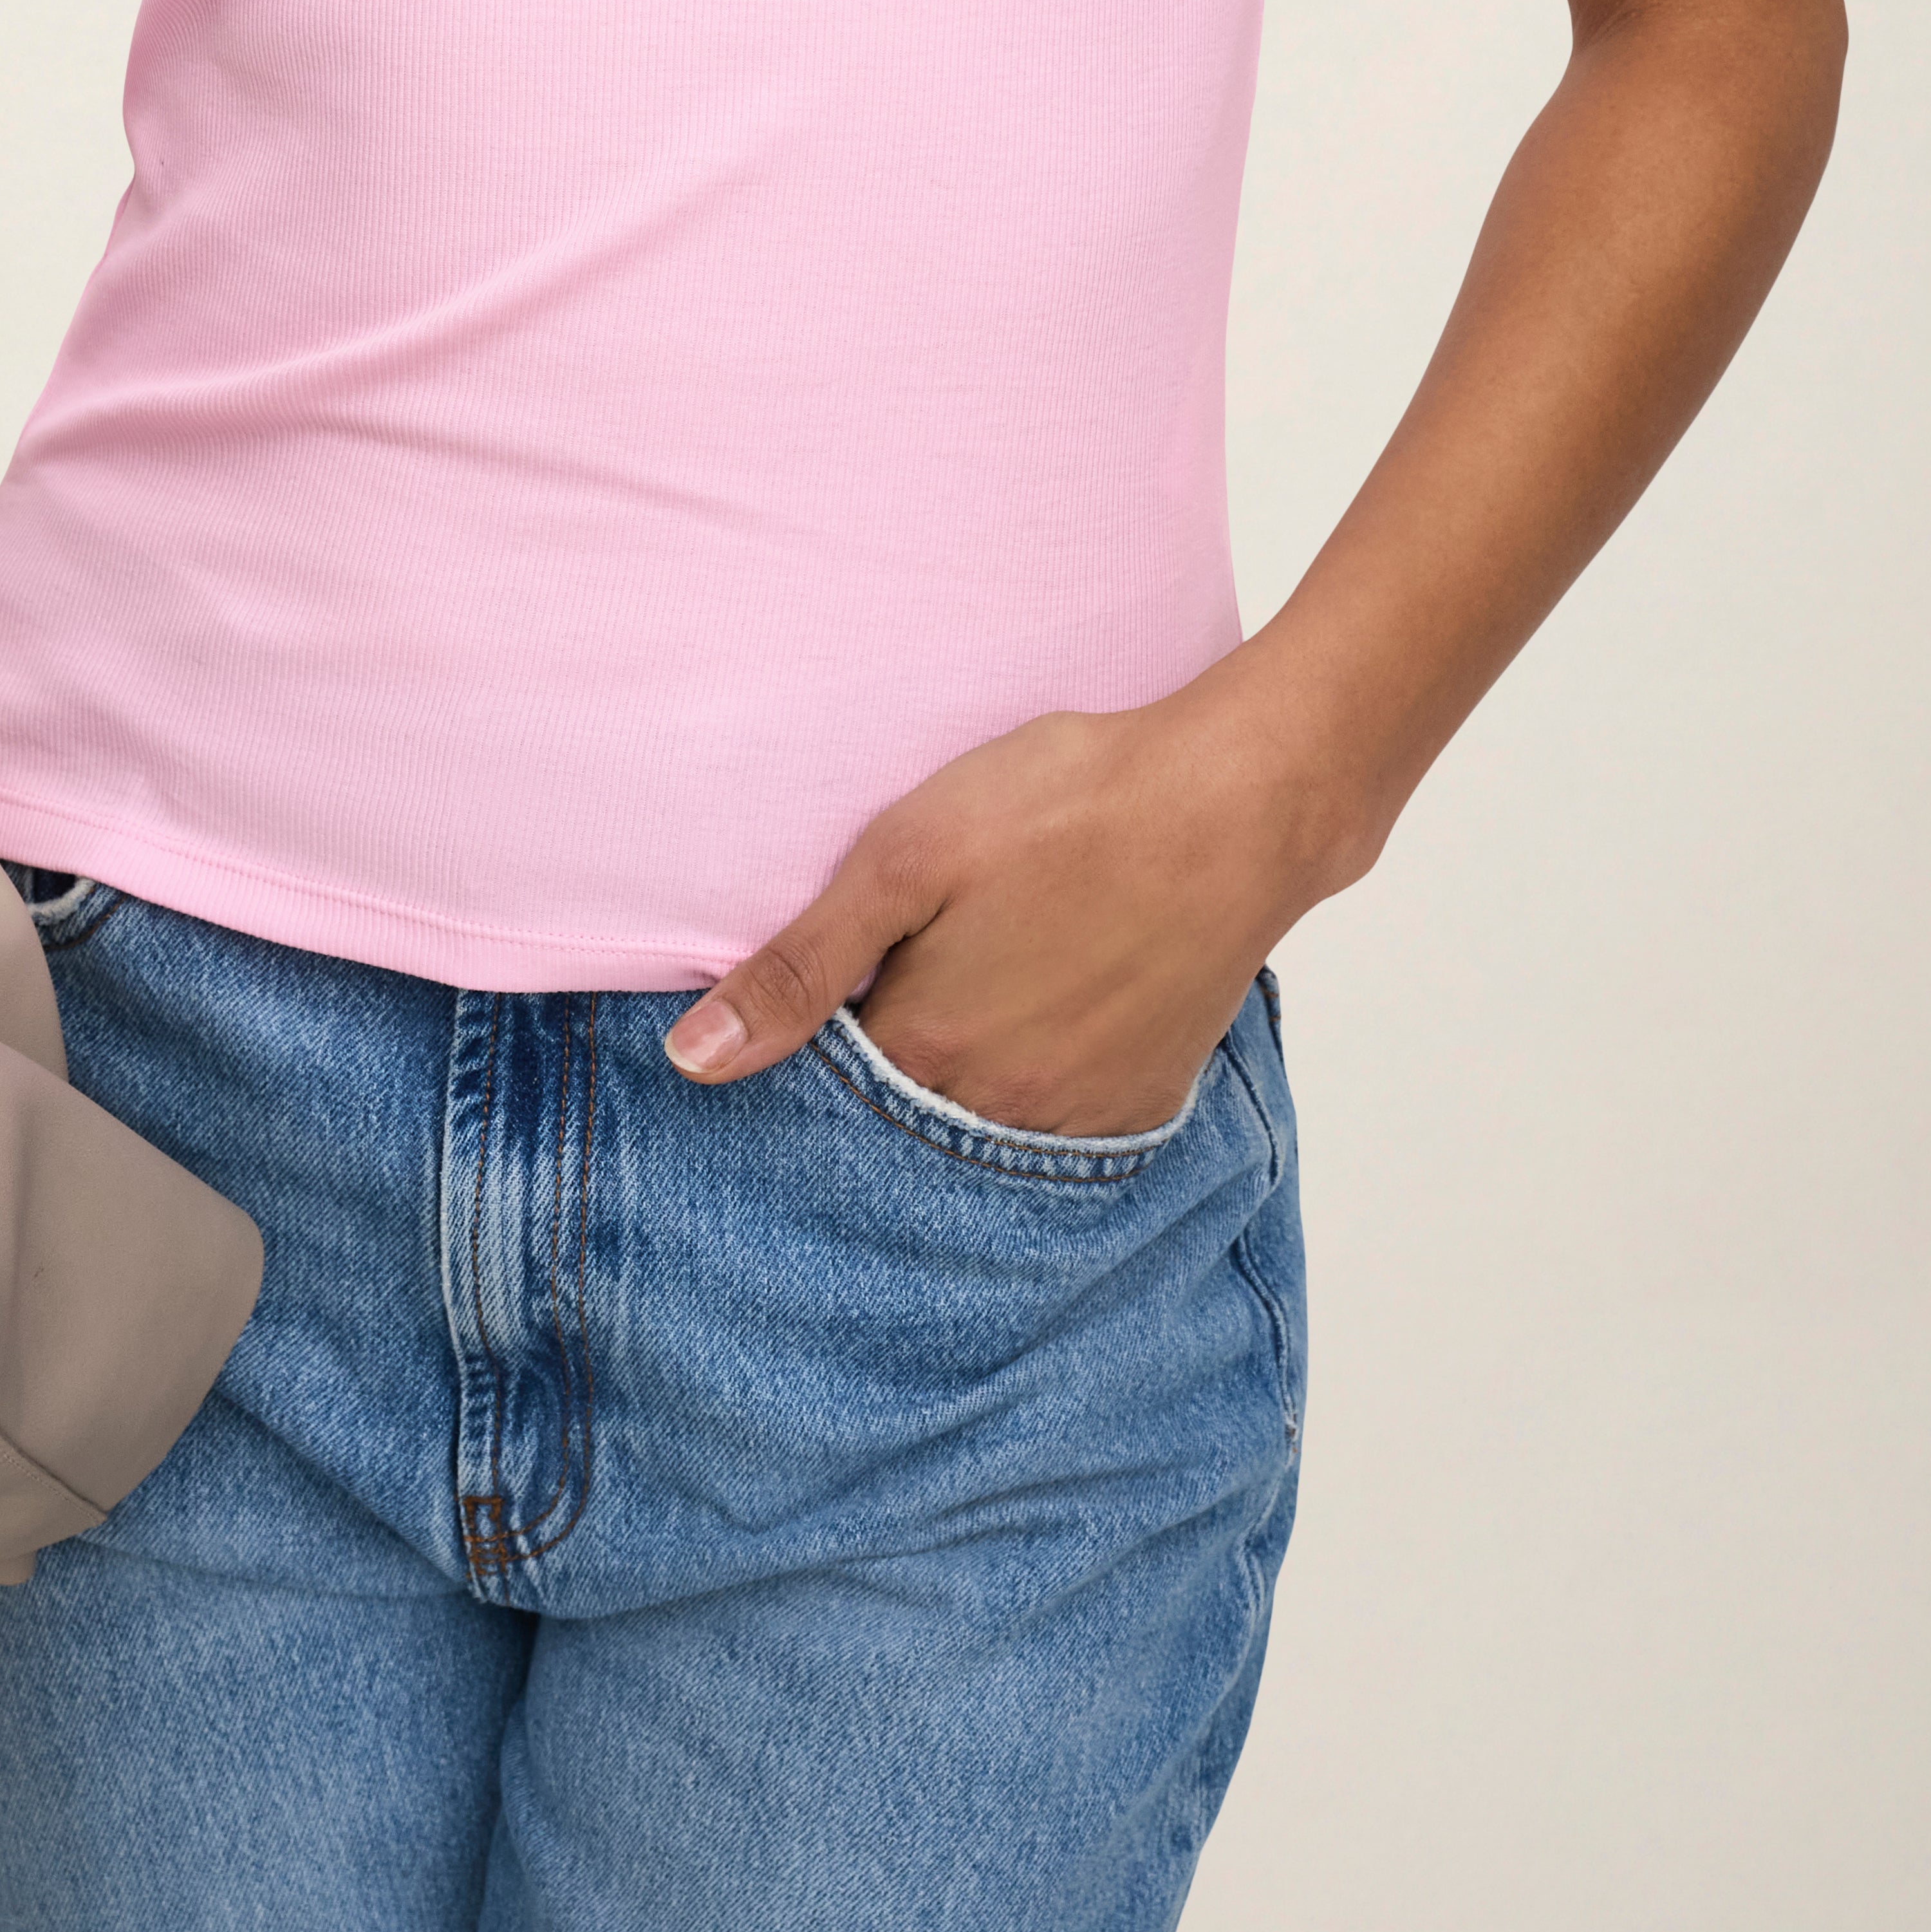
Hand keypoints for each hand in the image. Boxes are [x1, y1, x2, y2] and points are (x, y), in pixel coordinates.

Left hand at [661, 666, 1340, 1134]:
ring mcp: (1083, 1113)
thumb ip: (801, 966)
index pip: (827, 1096)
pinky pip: (1066, 1129)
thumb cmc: (1067, 804)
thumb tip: (692, 1065)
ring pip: (984, 1128)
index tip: (811, 1012)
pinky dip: (1034, 1090)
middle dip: (878, 1084)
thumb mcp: (907, 855)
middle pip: (906, 1123)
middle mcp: (1002, 1110)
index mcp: (929, 1049)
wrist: (1239, 802)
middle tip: (894, 992)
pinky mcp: (1146, 1097)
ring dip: (957, 1088)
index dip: (807, 1053)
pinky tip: (1034, 1023)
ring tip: (964, 1004)